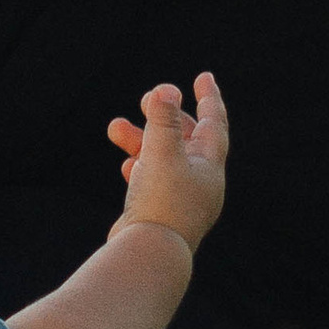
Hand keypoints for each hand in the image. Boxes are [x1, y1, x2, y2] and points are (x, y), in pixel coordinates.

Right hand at [106, 73, 227, 247]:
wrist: (151, 253)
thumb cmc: (162, 201)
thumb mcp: (162, 152)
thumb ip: (163, 119)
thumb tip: (165, 89)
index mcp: (209, 168)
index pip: (213, 124)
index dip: (208, 98)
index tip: (203, 76)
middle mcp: (200, 183)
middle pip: (186, 140)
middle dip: (165, 118)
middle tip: (146, 98)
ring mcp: (181, 200)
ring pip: (162, 160)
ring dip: (140, 141)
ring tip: (115, 126)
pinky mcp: (161, 214)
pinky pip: (152, 182)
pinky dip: (139, 167)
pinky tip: (127, 163)